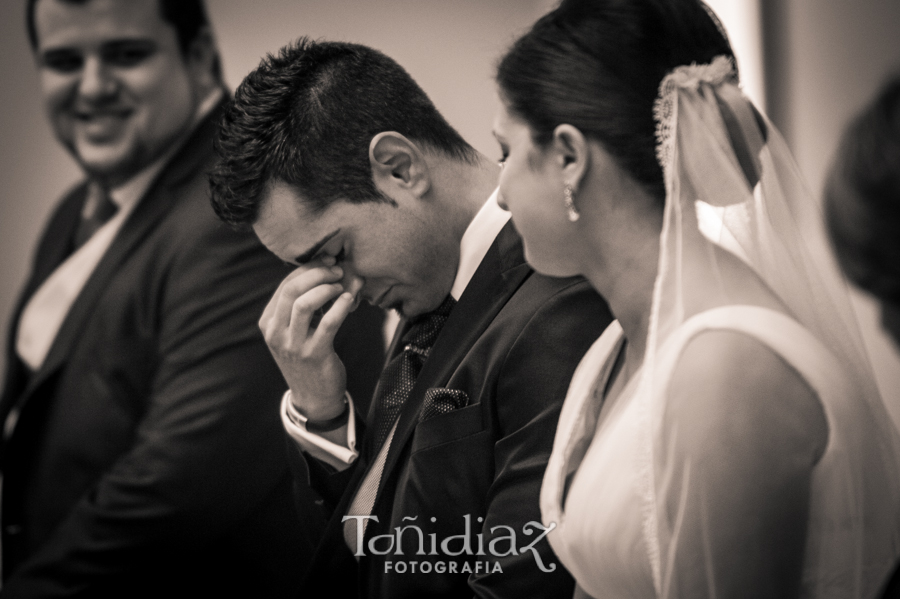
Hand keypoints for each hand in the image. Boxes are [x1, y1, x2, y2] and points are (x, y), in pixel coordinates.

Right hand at [259, 260, 363, 420]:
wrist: (314, 396)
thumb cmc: (308, 355)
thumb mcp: (296, 330)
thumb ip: (304, 304)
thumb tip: (330, 270)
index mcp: (268, 322)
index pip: (285, 285)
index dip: (308, 268)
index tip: (329, 261)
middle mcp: (275, 332)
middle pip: (292, 290)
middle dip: (317, 273)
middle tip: (337, 270)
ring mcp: (292, 345)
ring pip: (304, 304)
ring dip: (327, 289)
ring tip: (342, 286)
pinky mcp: (314, 354)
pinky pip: (328, 323)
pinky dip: (340, 307)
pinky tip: (350, 299)